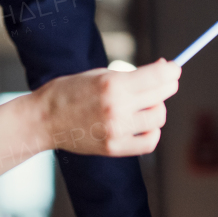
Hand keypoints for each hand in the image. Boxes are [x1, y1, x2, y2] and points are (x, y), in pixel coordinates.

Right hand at [35, 59, 179, 156]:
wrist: (43, 119)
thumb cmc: (68, 92)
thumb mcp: (97, 74)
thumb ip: (128, 75)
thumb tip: (162, 71)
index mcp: (112, 85)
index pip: (157, 77)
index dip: (171, 71)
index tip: (174, 68)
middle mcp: (117, 108)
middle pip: (161, 96)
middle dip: (167, 85)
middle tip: (165, 82)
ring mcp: (117, 130)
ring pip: (158, 118)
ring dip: (156, 109)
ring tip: (145, 105)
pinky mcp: (115, 147)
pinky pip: (149, 141)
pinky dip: (152, 132)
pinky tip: (143, 125)